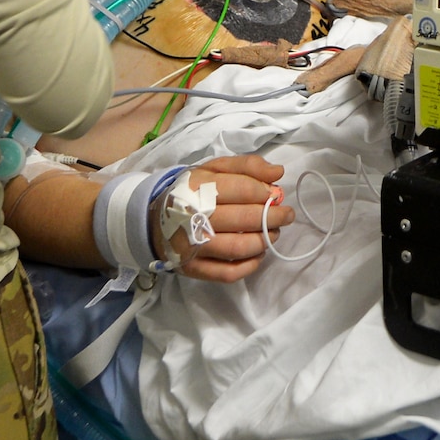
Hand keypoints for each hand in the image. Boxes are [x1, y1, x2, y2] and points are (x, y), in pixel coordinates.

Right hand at [166, 154, 292, 283]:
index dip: (265, 193)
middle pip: (244, 219)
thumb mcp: (214, 169)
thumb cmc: (192, 192)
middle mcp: (193, 216)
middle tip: (286, 216)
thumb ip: (247, 166)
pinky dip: (249, 266)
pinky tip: (257, 254)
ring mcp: (192, 246)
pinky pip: (228, 273)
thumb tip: (278, 172)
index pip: (242, 189)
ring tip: (272, 233)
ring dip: (264, 241)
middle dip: (274, 217)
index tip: (275, 195)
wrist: (153, 219)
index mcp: (198, 186)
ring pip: (238, 248)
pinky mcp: (193, 268)